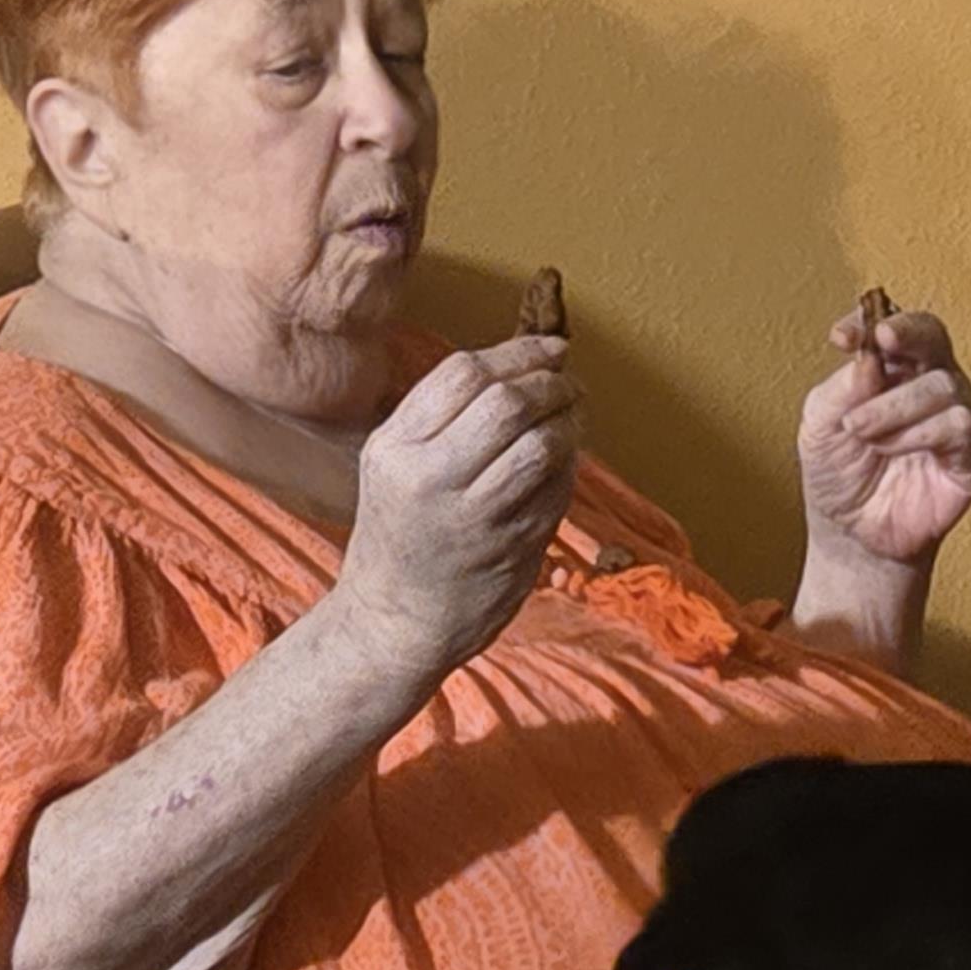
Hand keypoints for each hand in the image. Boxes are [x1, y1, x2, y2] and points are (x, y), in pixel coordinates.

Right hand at [331, 334, 582, 696]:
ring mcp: (473, 517)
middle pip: (506, 403)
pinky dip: (569, 467)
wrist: (397, 621)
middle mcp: (429, 478)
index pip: (464, 373)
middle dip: (550, 383)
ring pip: (539, 445)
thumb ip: (444, 417)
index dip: (519, 352)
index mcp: (396, 446)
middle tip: (569, 383)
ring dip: (569, 422)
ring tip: (575, 415)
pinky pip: (555, 491)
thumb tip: (521, 365)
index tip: (552, 348)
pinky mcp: (510, 549)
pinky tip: (565, 462)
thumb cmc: (402, 534)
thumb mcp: (395, 464)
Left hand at [796, 302, 970, 589]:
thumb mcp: (820, 425)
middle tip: (881, 341)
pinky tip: (893, 450)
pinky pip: (961, 425)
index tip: (841, 337)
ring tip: (864, 433)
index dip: (871, 320)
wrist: (852, 535)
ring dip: (896, 406)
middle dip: (908, 333)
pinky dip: (922, 433)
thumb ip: (841, 388)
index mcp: (891, 368)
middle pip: (933, 335)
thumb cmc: (840, 476)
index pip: (893, 326)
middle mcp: (927, 384)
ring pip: (943, 384)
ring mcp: (953, 416)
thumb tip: (869, 355)